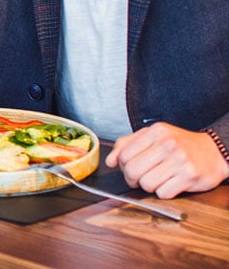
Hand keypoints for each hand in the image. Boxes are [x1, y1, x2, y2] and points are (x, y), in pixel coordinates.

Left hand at [107, 122, 228, 196]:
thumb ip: (128, 144)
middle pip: (133, 171)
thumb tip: (110, 161)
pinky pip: (163, 193)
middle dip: (132, 179)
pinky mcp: (189, 177)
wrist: (214, 152)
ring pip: (146, 184)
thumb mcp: (153, 135)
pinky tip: (169, 184)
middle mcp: (167, 144)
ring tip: (156, 179)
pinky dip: (163, 192)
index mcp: (155, 132)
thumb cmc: (180, 144)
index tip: (128, 169)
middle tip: (139, 179)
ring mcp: (179, 161)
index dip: (123, 166)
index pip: (125, 155)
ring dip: (148, 186)